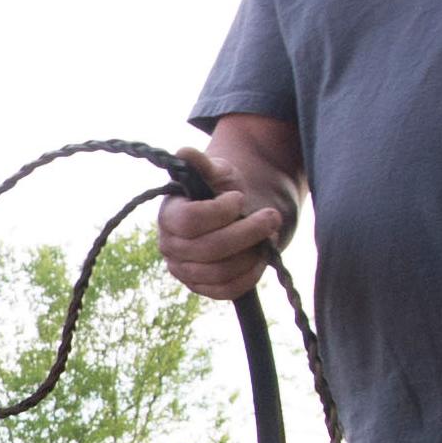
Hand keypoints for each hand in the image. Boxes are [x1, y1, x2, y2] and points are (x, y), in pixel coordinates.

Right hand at [156, 147, 289, 301]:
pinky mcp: (201, 288)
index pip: (190, 221)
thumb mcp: (215, 171)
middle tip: (272, 217)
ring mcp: (184, 271)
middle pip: (209, 249)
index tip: (239, 197)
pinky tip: (262, 256)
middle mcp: (170, 247)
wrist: (229, 215)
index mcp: (168, 216)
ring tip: (270, 235)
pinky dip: (250, 276)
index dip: (219, 212)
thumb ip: (200, 162)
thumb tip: (183, 152)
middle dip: (247, 232)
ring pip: (220, 272)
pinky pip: (226, 290)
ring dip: (252, 254)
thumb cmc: (220, 190)